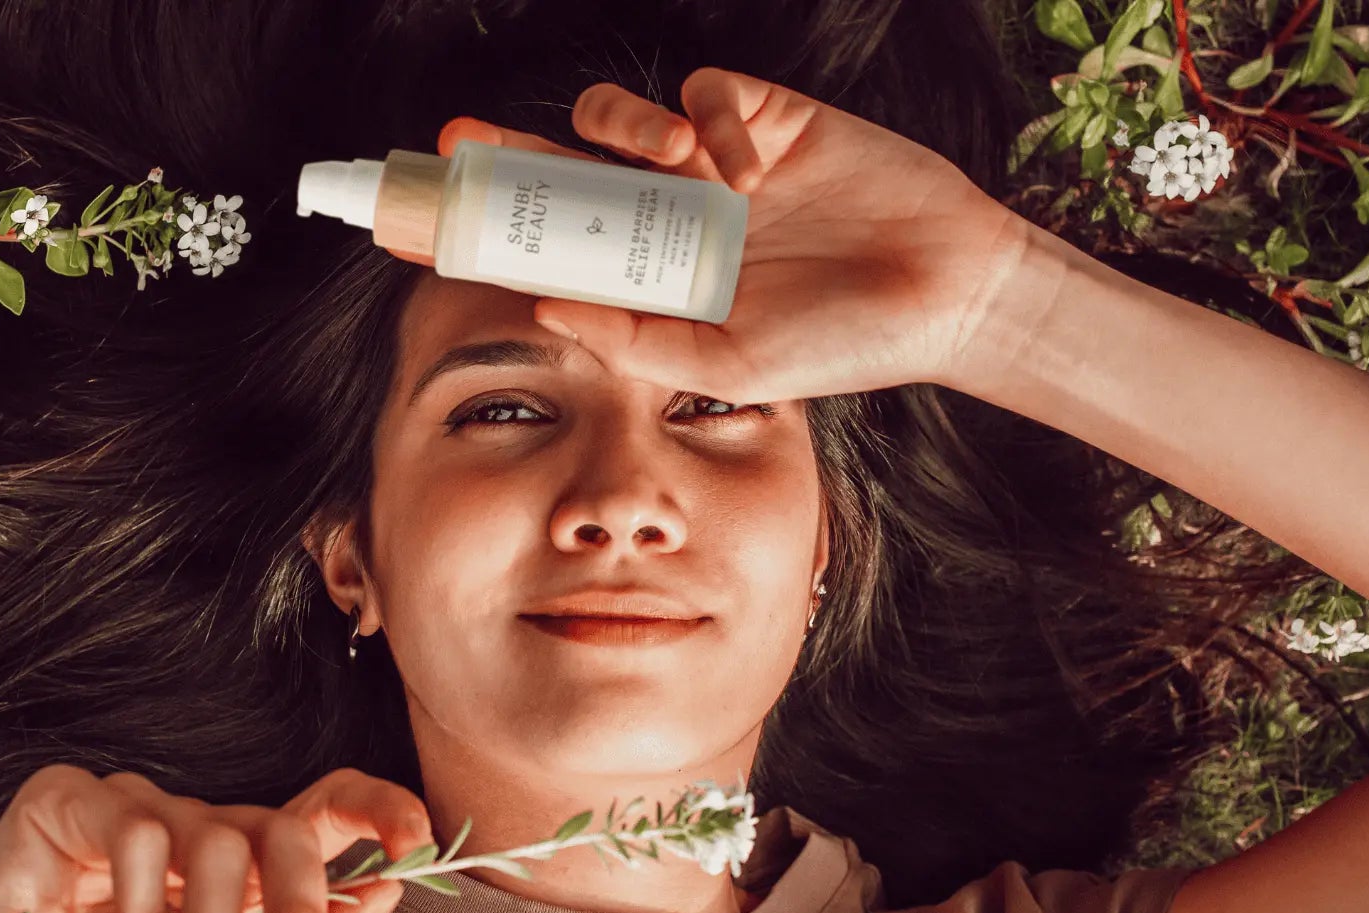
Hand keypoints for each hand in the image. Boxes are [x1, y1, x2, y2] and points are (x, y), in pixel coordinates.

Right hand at [0, 765, 432, 912]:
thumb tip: (384, 889)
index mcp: (232, 870)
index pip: (320, 811)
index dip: (377, 808)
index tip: (418, 841)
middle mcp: (190, 827)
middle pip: (284, 826)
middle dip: (304, 910)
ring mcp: (129, 807)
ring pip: (220, 839)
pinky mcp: (66, 799)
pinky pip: (138, 836)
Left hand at [422, 67, 1048, 401]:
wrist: (944, 297)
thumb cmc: (839, 342)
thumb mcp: (726, 363)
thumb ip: (635, 338)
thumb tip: (544, 306)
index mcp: (655, 272)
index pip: (557, 244)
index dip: (495, 229)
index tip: (423, 228)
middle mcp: (672, 213)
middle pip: (566, 167)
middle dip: (508, 153)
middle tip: (456, 145)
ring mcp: (715, 163)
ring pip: (623, 117)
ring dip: (623, 130)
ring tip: (664, 164)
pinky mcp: (768, 118)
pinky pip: (709, 92)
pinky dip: (712, 119)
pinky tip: (748, 167)